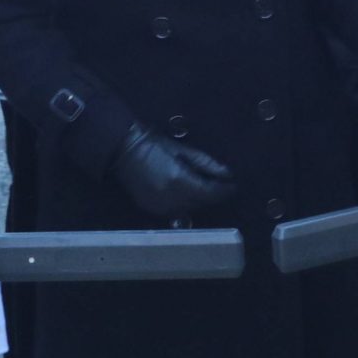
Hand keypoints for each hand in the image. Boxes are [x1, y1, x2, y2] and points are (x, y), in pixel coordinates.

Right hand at [112, 126, 236, 218]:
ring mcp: (160, 207)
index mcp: (179, 180)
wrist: (123, 151)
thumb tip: (228, 174)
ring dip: (199, 201)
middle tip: (221, 185)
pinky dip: (184, 204)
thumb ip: (206, 164)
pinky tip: (185, 193)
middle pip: (201, 203)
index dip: (224, 190)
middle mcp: (170, 198)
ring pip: (189, 210)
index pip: (210, 192)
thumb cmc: (154, 145)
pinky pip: (175, 212)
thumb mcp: (183, 150)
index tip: (234, 186)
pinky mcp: (151, 210)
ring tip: (203, 188)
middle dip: (212, 195)